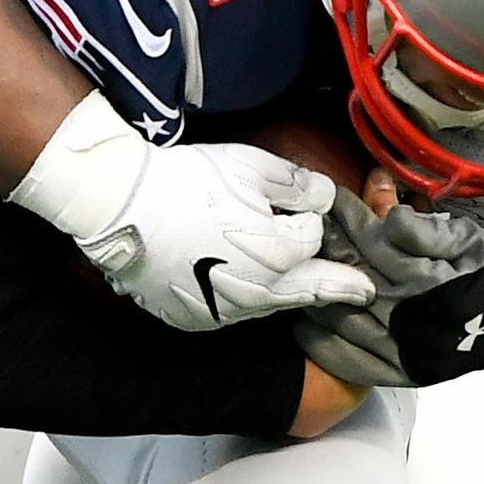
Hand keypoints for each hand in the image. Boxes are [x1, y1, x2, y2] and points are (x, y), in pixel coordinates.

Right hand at [10, 94, 377, 332]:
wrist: (121, 207)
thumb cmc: (187, 180)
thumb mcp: (249, 165)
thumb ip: (297, 183)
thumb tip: (326, 196)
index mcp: (278, 253)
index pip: (313, 240)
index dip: (307, 220)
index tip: (299, 209)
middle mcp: (257, 292)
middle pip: (306, 288)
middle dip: (336, 287)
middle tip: (362, 293)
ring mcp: (224, 311)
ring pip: (269, 304)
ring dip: (286, 292)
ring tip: (305, 288)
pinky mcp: (195, 318)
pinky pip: (232, 312)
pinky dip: (243, 299)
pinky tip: (237, 282)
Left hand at [297, 219, 483, 386]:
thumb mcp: (467, 238)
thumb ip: (426, 229)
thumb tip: (389, 215)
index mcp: (429, 281)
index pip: (373, 242)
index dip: (347, 216)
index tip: (325, 196)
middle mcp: (413, 318)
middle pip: (353, 276)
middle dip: (326, 248)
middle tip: (301, 226)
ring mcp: (406, 349)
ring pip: (345, 316)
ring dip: (316, 289)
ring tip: (295, 267)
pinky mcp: (406, 371)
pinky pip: (355, 362)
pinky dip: (326, 345)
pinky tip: (306, 326)